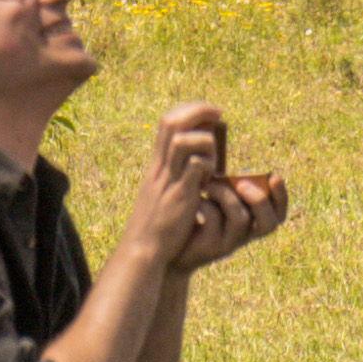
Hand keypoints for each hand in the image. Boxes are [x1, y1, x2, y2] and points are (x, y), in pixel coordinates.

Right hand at [125, 108, 231, 261]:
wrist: (144, 249)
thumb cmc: (158, 224)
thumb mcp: (163, 193)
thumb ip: (178, 175)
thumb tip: (199, 160)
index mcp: (157, 164)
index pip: (167, 122)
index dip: (189, 111)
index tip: (209, 114)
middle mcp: (160, 167)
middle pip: (172, 122)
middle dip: (198, 111)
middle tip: (218, 115)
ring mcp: (169, 180)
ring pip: (183, 141)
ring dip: (204, 141)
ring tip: (214, 158)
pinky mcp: (181, 196)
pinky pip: (196, 167)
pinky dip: (208, 165)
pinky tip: (212, 179)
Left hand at [176, 161, 292, 268]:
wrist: (171, 247)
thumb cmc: (195, 218)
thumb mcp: (216, 202)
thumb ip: (230, 189)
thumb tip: (240, 167)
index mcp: (251, 225)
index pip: (278, 215)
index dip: (281, 197)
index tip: (274, 175)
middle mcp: (244, 237)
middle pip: (269, 223)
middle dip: (260, 199)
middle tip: (242, 183)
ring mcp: (228, 244)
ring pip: (240, 219)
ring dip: (226, 194)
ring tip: (208, 184)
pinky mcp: (209, 247)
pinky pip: (213, 221)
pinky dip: (205, 204)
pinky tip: (195, 199)